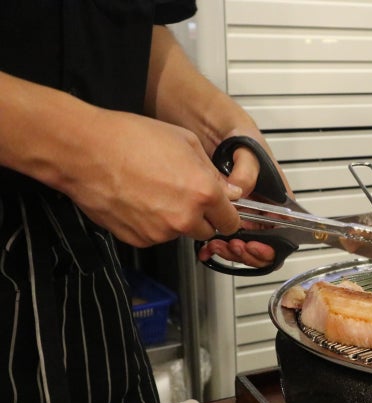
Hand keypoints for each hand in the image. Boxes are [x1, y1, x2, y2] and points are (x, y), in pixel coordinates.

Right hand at [62, 110, 241, 246]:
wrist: (85, 151)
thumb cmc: (130, 139)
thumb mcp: (186, 142)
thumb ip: (213, 173)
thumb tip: (229, 191)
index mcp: (203, 193)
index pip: (232, 221)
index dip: (228, 213)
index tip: (223, 209)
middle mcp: (185, 217)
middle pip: (208, 231)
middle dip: (202, 216)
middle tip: (185, 194)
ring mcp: (160, 232)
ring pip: (180, 233)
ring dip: (176, 219)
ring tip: (156, 191)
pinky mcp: (138, 239)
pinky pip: (156, 236)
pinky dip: (153, 224)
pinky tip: (140, 200)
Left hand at [196, 139, 283, 268]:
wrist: (205, 124)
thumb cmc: (236, 132)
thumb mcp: (247, 147)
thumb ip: (247, 170)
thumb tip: (240, 191)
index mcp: (275, 194)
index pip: (283, 228)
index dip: (271, 243)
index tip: (254, 244)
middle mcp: (260, 206)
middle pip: (264, 243)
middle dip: (248, 251)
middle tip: (235, 246)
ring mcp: (241, 212)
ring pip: (243, 244)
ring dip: (231, 250)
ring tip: (219, 244)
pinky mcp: (220, 213)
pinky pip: (222, 237)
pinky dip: (215, 246)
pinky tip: (208, 245)